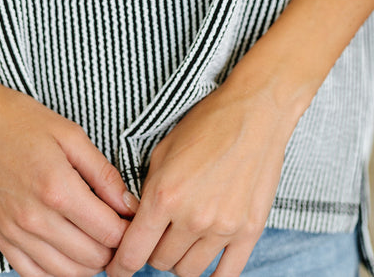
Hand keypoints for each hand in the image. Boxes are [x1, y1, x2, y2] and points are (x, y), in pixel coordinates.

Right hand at [0, 68, 139, 276]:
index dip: (129, 230)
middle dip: (112, 248)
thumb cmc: (22, 121)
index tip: (133, 219)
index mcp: (58, 189)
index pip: (108, 233)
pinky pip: (33, 275)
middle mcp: (34, 218)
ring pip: (65, 274)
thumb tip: (129, 205)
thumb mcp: (72, 135)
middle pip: (91, 259)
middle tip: (117, 227)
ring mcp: (13, 232)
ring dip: (88, 263)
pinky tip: (68, 250)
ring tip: (96, 239)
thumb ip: (104, 174)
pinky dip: (57, 271)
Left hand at [106, 83, 294, 276]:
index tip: (117, 268)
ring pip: (189, 271)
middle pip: (160, 262)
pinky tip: (206, 258)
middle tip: (159, 234)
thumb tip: (135, 222)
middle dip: (154, 250)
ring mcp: (223, 227)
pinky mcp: (249, 230)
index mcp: (165, 194)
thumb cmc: (208, 124)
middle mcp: (193, 217)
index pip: (133, 252)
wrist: (256, 112)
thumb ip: (147, 190)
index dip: (120, 265)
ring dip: (181, 259)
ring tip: (184, 239)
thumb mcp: (164, 150)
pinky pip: (226, 275)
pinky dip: (212, 274)